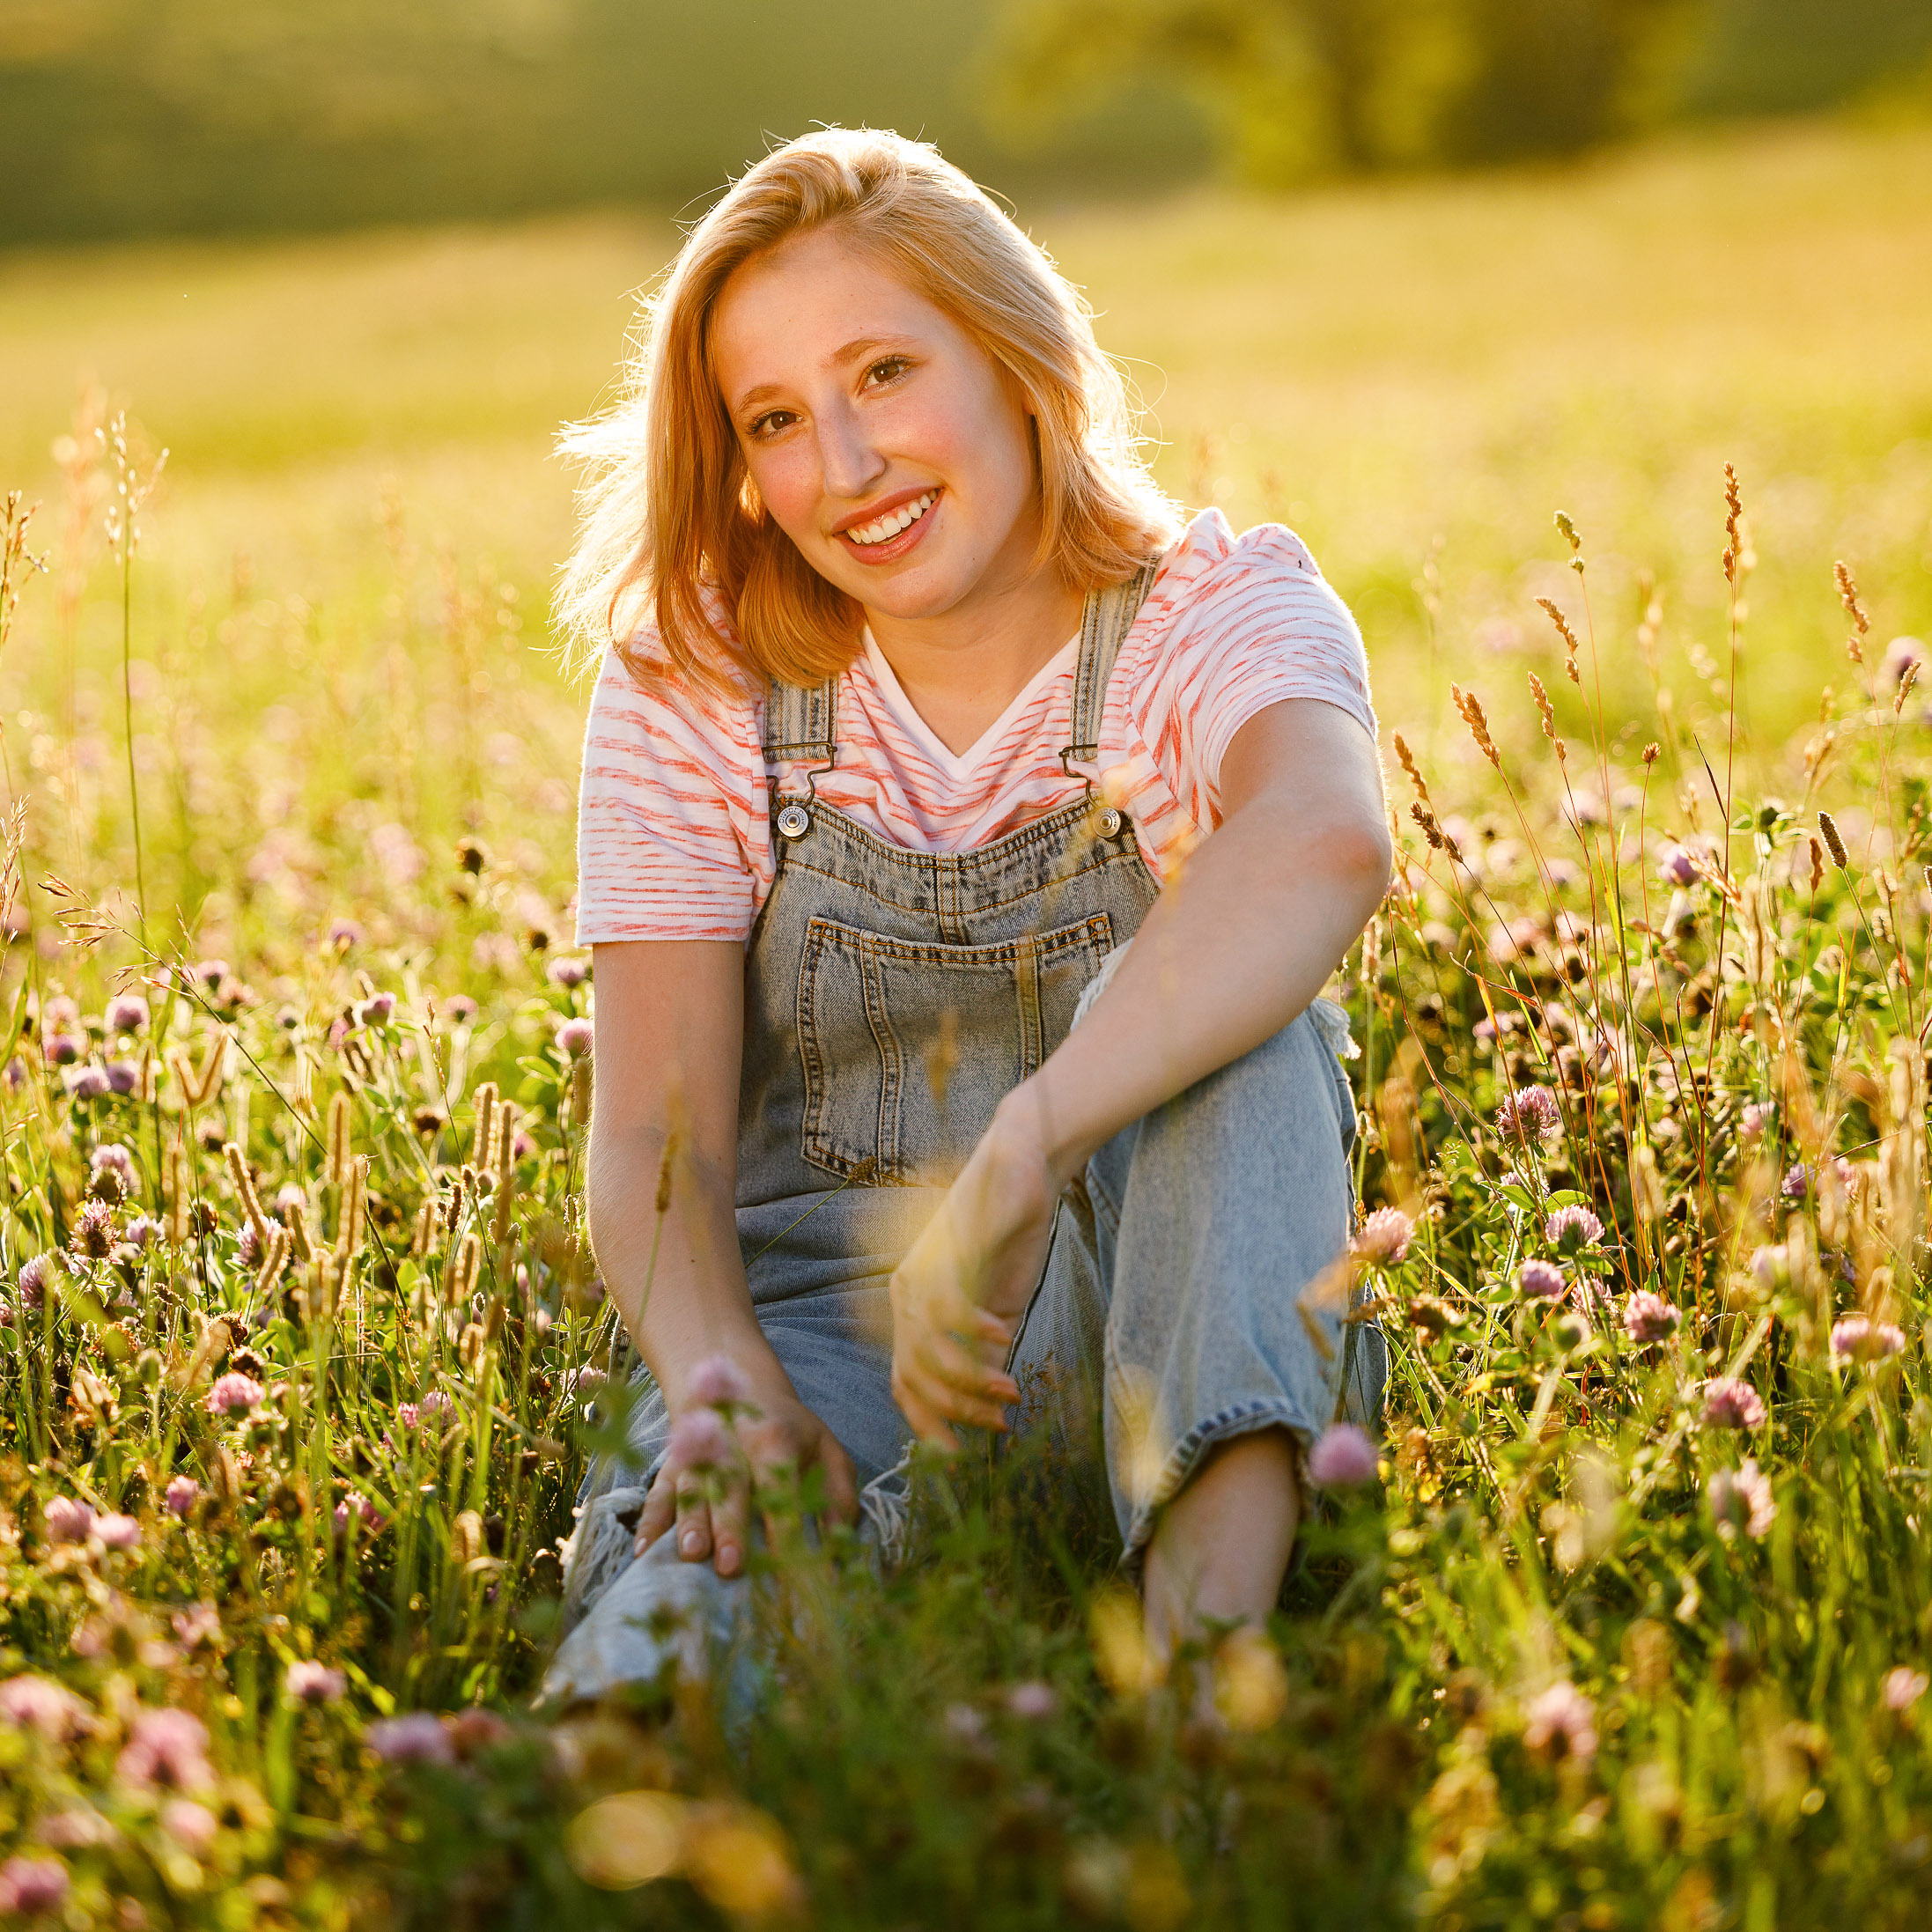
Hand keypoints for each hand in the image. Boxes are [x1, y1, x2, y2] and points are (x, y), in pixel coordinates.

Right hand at [634, 1363, 856, 1578]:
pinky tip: (644, 1551)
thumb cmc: (791, 1432)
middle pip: (732, 1488)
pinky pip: (658, 1492)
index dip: (786, 1530)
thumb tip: (840, 1552)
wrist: (739, 1383)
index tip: (790, 1572)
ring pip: (692, 1489)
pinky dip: (650, 1521)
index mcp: (777, 1440)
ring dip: (690, 1522)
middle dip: (731, 1527)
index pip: (782, 1489)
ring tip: (691, 1554)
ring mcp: (699, 1455)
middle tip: (731, 1565)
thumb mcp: (827, 1451)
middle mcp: (734, 1445)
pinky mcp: (672, 1465)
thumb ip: (838, 1499)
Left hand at [888, 1106, 1062, 1450]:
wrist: (1022, 1170)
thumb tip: (987, 1407)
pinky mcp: (944, 1253)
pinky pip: (949, 1308)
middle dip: (955, 1412)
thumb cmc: (1010, 1238)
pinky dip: (975, 1333)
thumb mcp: (997, 1308)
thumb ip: (985, 1353)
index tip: (960, 1456)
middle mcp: (905, 1295)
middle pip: (912, 1376)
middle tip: (998, 1425)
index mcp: (912, 1312)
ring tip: (1009, 1393)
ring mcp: (921, 1273)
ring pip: (926, 1351)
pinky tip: (1004, 1339)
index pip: (904, 1382)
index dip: (927, 1424)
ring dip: (970, 1382)